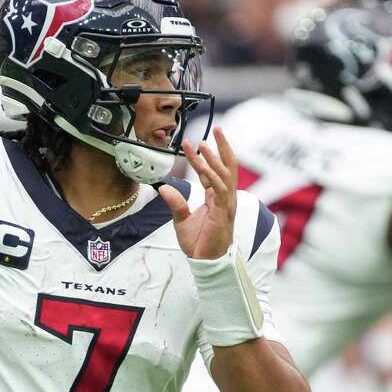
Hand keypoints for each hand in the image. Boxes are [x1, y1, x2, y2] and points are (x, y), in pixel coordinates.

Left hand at [159, 127, 236, 259]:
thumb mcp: (181, 220)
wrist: (204, 263)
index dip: (202, 157)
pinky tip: (205, 167)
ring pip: (224, 175)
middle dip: (223, 147)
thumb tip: (163, 187)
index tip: (194, 142)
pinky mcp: (224, 214)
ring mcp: (226, 205)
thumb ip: (175, 203)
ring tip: (206, 143)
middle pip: (227, 167)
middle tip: (217, 128)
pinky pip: (220, 191)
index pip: (211, 172)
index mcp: (216, 198)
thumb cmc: (199, 244)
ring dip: (215, 158)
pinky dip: (213, 178)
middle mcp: (224, 198)